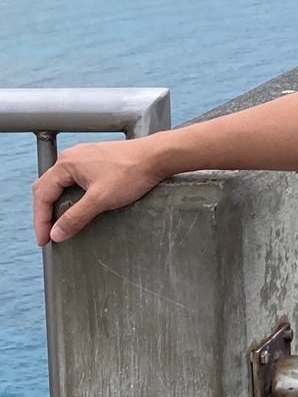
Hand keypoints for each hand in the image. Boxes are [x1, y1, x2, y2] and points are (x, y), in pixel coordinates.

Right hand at [32, 137, 166, 245]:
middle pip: (47, 188)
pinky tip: (75, 206)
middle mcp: (72, 156)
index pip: (43, 195)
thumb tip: (56, 234)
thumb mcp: (100, 200)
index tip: (44, 240)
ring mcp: (84, 156)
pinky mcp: (97, 159)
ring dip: (56, 203)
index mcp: (67, 163)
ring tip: (59, 223)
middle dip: (44, 212)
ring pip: (60, 183)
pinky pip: (74, 179)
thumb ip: (75, 217)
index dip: (41, 221)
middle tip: (48, 234)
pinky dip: (69, 195)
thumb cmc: (132, 173)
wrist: (158, 156)